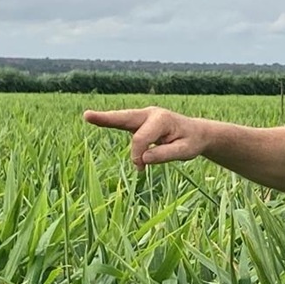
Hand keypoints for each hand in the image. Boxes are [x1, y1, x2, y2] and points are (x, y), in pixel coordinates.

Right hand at [83, 107, 207, 170]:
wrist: (197, 133)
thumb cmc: (191, 142)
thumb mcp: (185, 151)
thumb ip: (165, 154)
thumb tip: (143, 159)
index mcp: (162, 120)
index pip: (141, 139)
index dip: (138, 155)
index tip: (141, 169)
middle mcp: (150, 114)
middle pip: (125, 117)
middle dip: (108, 118)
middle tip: (87, 115)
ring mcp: (144, 116)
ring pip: (122, 118)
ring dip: (105, 118)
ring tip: (87, 115)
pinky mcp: (139, 122)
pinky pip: (123, 122)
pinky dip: (111, 121)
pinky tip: (96, 119)